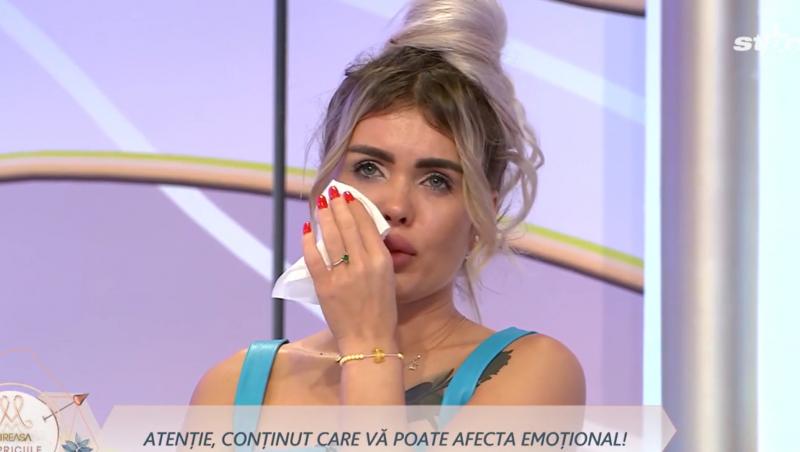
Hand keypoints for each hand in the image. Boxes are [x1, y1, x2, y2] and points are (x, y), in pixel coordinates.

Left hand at [302, 185, 397, 351]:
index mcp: (382, 262)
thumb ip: (376, 259)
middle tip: (332, 193)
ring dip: (325, 217)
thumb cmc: (382, 313)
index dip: (356, 208)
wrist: (369, 342)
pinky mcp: (325, 287)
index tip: (349, 196)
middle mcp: (364, 265)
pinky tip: (307, 230)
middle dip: (338, 206)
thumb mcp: (389, 280)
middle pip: (348, 227)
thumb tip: (360, 236)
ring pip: (331, 238)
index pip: (367, 226)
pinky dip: (309, 242)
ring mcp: (343, 276)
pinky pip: (314, 258)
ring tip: (320, 204)